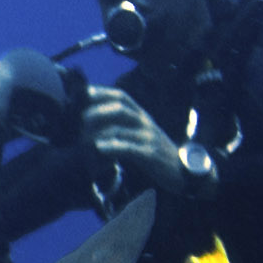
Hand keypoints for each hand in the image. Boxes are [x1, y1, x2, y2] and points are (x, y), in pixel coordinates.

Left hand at [84, 85, 210, 194]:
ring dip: (100, 132)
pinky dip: (113, 146)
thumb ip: (120, 127)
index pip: (121, 96)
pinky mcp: (150, 154)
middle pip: (121, 108)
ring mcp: (148, 137)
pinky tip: (99, 148)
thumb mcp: (138, 134)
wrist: (181, 170)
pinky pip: (130, 148)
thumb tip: (90, 124)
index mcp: (141, 115)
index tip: (84, 92)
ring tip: (83, 139)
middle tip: (81, 119)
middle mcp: (145, 122)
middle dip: (99, 111)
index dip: (103, 92)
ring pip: (122, 128)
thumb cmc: (152, 152)